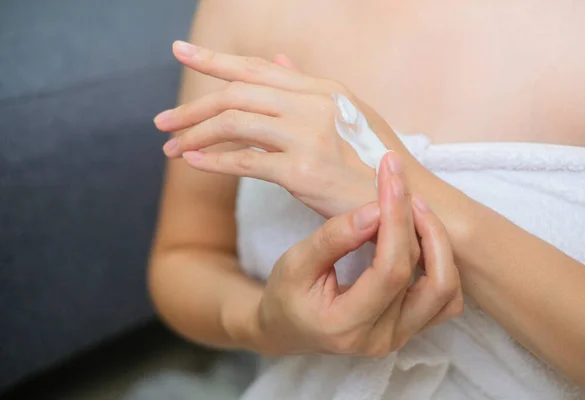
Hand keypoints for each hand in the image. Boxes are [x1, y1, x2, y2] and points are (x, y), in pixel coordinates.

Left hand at [154, 41, 406, 217]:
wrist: (407, 201)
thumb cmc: (375, 162)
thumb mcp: (347, 115)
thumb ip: (306, 87)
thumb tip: (276, 60)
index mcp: (323, 89)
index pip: (257, 68)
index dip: (214, 60)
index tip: (180, 51)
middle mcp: (314, 104)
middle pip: (237, 92)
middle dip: (193, 106)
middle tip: (162, 121)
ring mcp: (309, 135)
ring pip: (235, 122)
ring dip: (196, 134)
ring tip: (171, 147)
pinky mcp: (304, 171)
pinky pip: (246, 160)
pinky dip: (214, 161)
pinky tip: (192, 162)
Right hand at [254, 151, 462, 355]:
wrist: (288, 328)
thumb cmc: (286, 294)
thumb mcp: (295, 262)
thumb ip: (333, 238)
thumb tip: (374, 210)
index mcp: (347, 326)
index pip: (390, 272)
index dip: (396, 222)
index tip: (390, 181)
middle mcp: (382, 338)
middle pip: (428, 280)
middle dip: (421, 224)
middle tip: (403, 185)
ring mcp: (400, 337)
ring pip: (446, 291)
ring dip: (438, 244)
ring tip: (415, 208)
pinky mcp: (410, 329)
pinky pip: (446, 299)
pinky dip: (442, 264)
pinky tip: (420, 236)